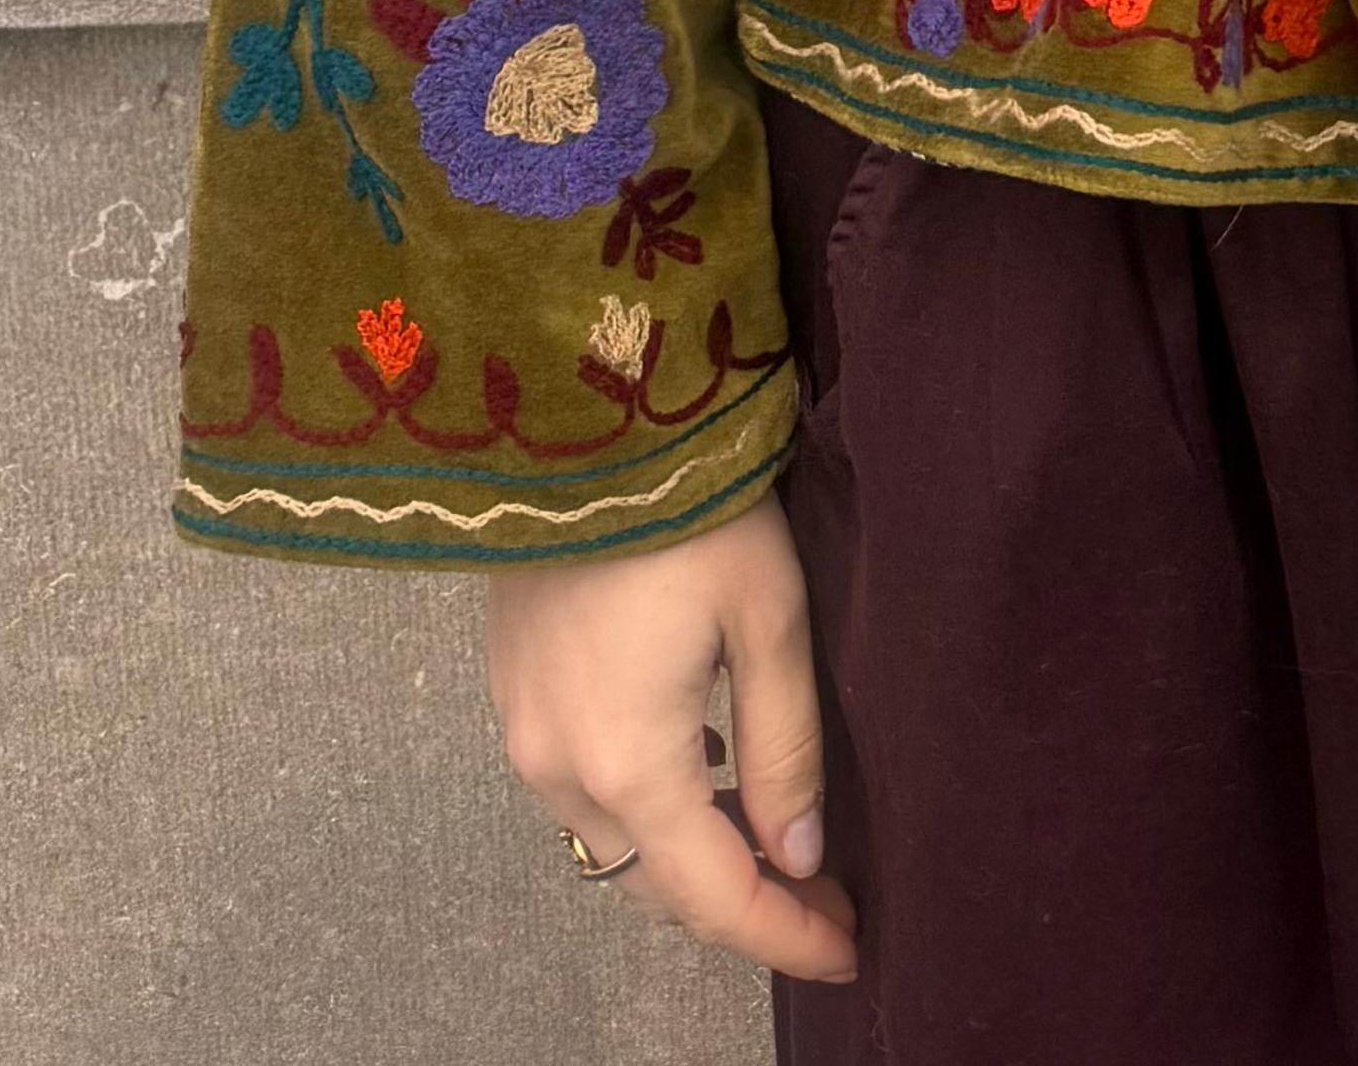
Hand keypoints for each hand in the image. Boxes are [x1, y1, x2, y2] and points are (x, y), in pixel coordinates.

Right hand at [485, 496, 858, 985]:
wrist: (581, 408)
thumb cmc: (691, 505)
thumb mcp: (769, 617)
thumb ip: (785, 748)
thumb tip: (801, 855)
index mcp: (629, 762)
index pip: (716, 896)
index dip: (787, 935)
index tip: (850, 948)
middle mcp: (559, 768)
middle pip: (658, 883)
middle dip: (744, 900)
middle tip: (824, 893)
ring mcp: (521, 731)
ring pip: (615, 841)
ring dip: (690, 854)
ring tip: (772, 834)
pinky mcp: (508, 690)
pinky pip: (582, 787)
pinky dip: (645, 802)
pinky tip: (700, 765)